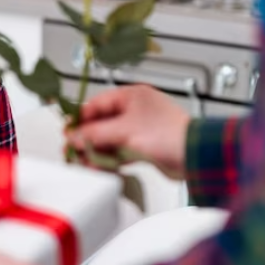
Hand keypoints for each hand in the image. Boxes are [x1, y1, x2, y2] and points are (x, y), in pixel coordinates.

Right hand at [68, 85, 189, 177]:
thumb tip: (74, 137)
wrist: (196, 156)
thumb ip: (94, 134)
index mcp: (131, 96)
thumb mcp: (123, 131)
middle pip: (101, 123)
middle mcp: (135, 110)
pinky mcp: (145, 146)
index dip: (79, 120)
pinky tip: (102, 168)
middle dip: (87, 140)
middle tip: (74, 151)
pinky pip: (120, 151)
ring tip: (86, 163)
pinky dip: (111, 159)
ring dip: (97, 152)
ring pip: (110, 139)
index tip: (68, 133)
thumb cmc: (169, 135)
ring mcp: (140, 128)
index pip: (96, 105)